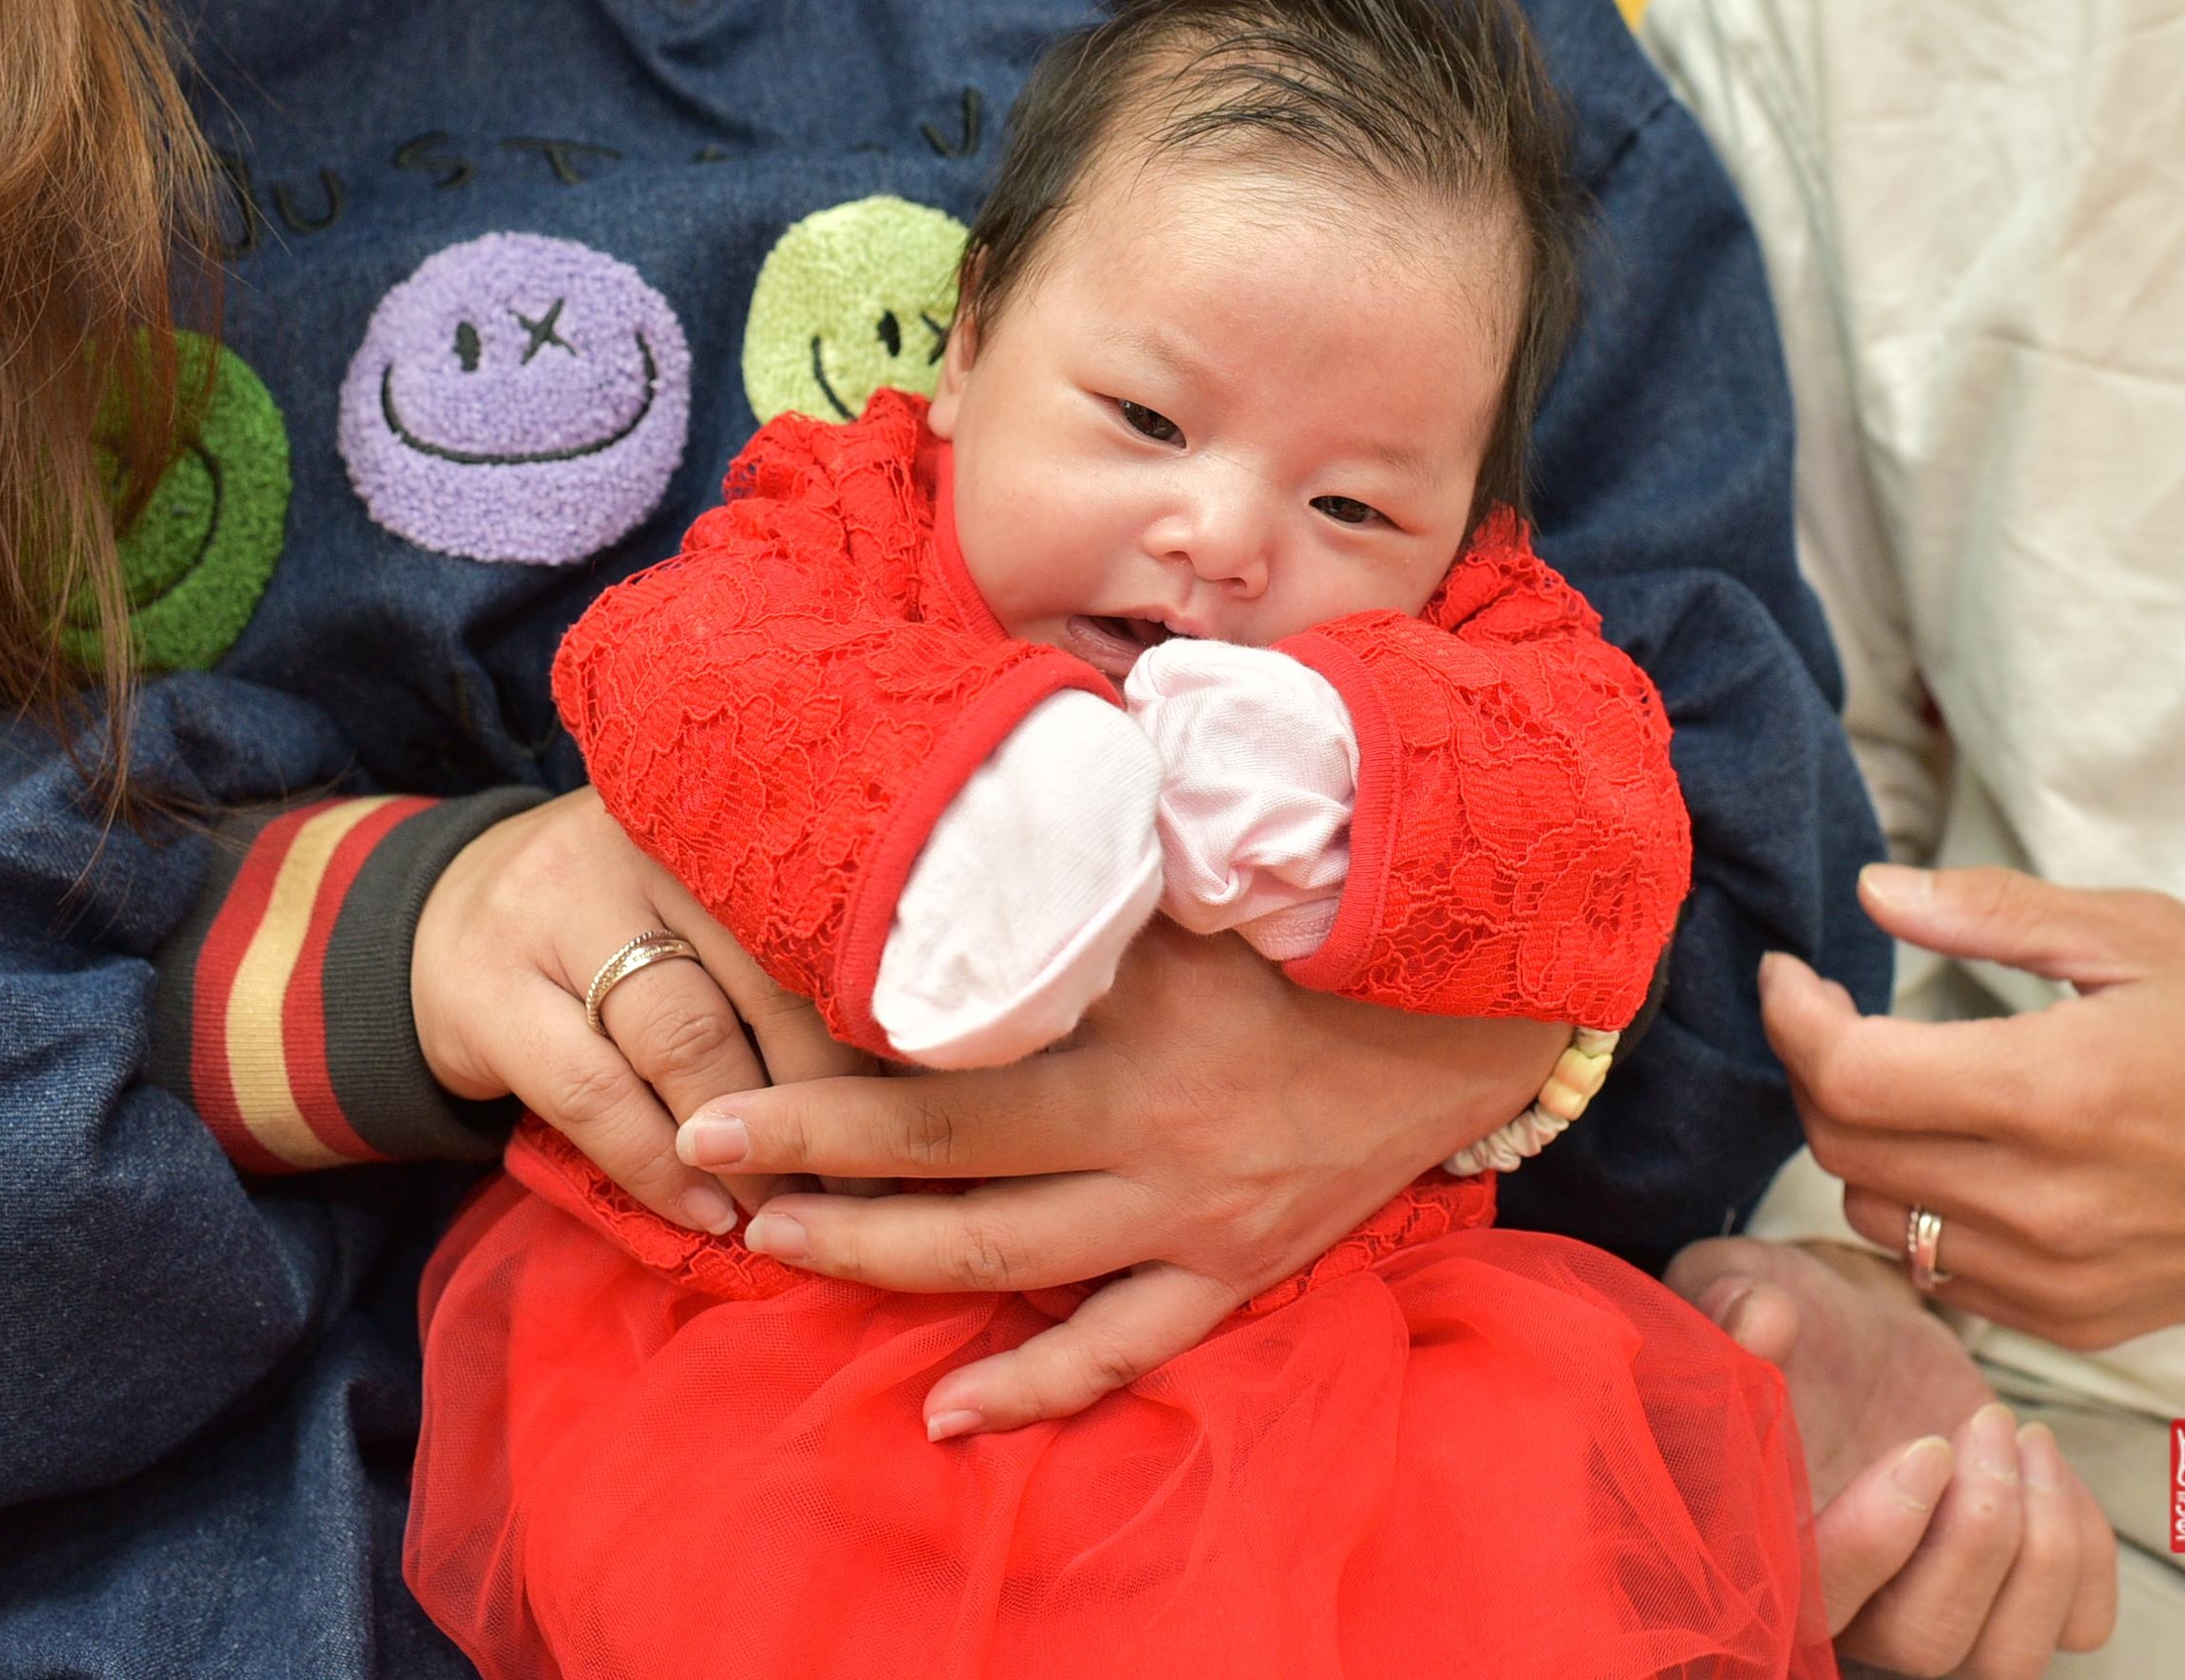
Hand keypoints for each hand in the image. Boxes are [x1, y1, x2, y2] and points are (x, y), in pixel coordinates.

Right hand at [412, 787, 870, 1233]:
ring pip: (684, 1039)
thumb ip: (780, 951)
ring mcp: (553, 912)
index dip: (877, 1027)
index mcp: (711, 821)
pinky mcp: (488, 995)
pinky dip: (660, 1168)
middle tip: (869, 1181)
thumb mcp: (693, 904)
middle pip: (763, 981)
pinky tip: (704, 1213)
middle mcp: (636, 847)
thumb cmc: (611, 927)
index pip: (820, 921)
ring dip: (748, 1142)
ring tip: (792, 1209)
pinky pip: (596, 1099)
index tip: (923, 1106)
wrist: (431, 922)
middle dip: (825, 1098)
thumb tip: (911, 1069)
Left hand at [672, 925, 1562, 1437]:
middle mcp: (1153, 1117)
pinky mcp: (1234, 1271)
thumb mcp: (1216, 862)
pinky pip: (1120, 1349)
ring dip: (880, 1259)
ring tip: (777, 1241)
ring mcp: (1191, 1211)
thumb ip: (1103, 839)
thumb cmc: (1329, 918)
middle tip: (709, 1149)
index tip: (737, 1052)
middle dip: (816, 1156)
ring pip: (1006, 1259)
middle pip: (951, 1155)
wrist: (1476, 1019)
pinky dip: (1031, 1390)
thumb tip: (991, 770)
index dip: (839, 1054)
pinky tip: (946, 1413)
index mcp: (1143, 1003)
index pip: (962, 1036)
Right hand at [1668, 1238, 2115, 1676]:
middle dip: (1977, 1536)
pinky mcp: (2013, 1587)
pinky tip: (2042, 1460)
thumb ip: (1727, 1302)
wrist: (1855, 1333)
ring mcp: (1939, 1606)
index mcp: (1770, 1549)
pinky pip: (2079, 1621)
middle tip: (1982, 1428)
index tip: (1926, 1447)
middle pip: (1928, 1644)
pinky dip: (2084, 1549)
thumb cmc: (1786, 1319)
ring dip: (2040, 1549)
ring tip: (2025, 1439)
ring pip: (2009, 1656)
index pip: (1821, 1604)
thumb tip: (1759, 1319)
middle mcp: (1854, 1606)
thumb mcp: (1734, 1283)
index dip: (1879, 1541)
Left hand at [1770, 866, 2184, 1346]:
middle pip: (1843, 1147)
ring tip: (1903, 1084)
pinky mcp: (2074, 1324)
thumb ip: (1995, 914)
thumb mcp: (2141, 937)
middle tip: (1840, 1016)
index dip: (1793, 1016)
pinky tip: (1962, 1155)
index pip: (1850, 1075)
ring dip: (1862, 1145)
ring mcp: (2056, 1280)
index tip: (1792, 973)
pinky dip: (1920, 1210)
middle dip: (1816, 1072)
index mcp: (2056, 1093)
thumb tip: (1874, 894)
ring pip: (1875, 1218)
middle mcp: (2043, 1204)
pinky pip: (1938, 1272)